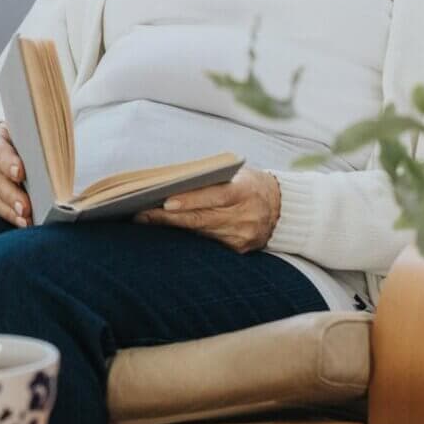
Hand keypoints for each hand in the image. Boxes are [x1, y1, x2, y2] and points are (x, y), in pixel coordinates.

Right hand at [0, 122, 32, 226]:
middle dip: (12, 195)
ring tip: (26, 219)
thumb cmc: (17, 136)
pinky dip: (11, 216)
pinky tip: (24, 223)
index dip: (8, 163)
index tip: (20, 173)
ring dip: (11, 211)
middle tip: (25, 207)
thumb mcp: (20, 131)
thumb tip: (54, 153)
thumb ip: (31, 141)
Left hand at [135, 167, 280, 253]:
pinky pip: (208, 243)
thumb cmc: (250, 184)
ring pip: (201, 233)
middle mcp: (246, 216)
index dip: (190, 200)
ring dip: (172, 227)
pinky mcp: (240, 249)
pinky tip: (168, 230)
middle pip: (201, 219)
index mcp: (246, 192)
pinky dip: (188, 236)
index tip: (165, 202)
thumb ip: (212, 180)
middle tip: (140, 214)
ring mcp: (243, 236)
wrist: (282, 207)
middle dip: (168, 217)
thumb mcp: (238, 174)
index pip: (215, 196)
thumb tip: (173, 183)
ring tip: (146, 219)